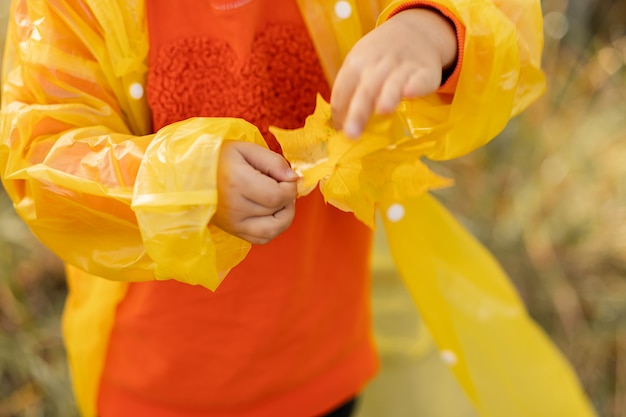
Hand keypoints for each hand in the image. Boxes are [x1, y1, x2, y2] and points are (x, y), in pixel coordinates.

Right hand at [211, 141, 298, 243]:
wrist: (189, 174)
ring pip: (273, 230)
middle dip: (288, 198)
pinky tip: (271, 214)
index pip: (279, 196)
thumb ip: (273, 162)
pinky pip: (262, 239)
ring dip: (284, 217)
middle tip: (281, 185)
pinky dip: (273, 229)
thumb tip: (294, 178)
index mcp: (238, 182)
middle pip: (278, 212)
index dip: (291, 188)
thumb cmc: (217, 158)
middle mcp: (235, 207)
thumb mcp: (245, 149)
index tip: (286, 178)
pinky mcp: (232, 231)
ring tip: (280, 201)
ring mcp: (233, 223)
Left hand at [331, 8, 457, 137]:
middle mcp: (377, 65)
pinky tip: (409, 93)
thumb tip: (339, 127)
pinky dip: (415, 85)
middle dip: (357, 113)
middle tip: (351, 135)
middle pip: (365, 90)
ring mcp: (402, 67)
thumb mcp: (359, 66)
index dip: (340, 113)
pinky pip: (419, 79)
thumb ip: (350, 92)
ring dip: (387, 97)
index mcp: (355, 64)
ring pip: (392, 83)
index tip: (340, 133)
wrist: (414, 33)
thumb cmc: (378, 58)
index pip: (342, 91)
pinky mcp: (424, 72)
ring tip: (382, 111)